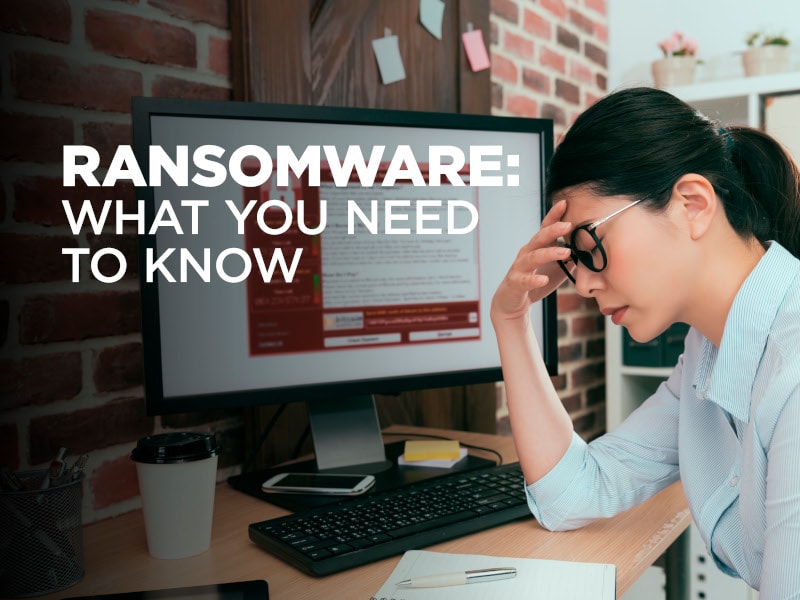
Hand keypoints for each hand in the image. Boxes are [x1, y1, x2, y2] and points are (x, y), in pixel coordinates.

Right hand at [491, 200, 572, 321]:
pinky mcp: (515, 284)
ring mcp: (519, 268)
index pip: (545, 228)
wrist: (512, 303)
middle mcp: (527, 254)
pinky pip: (524, 281)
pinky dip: (534, 280)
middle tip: (569, 225)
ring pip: (532, 257)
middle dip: (553, 230)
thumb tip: (593, 249)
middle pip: (539, 238)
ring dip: (549, 253)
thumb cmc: (536, 281)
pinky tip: (544, 280)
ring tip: (565, 252)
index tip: (566, 203)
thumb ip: (570, 257)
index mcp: (537, 247)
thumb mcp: (556, 267)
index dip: (554, 215)